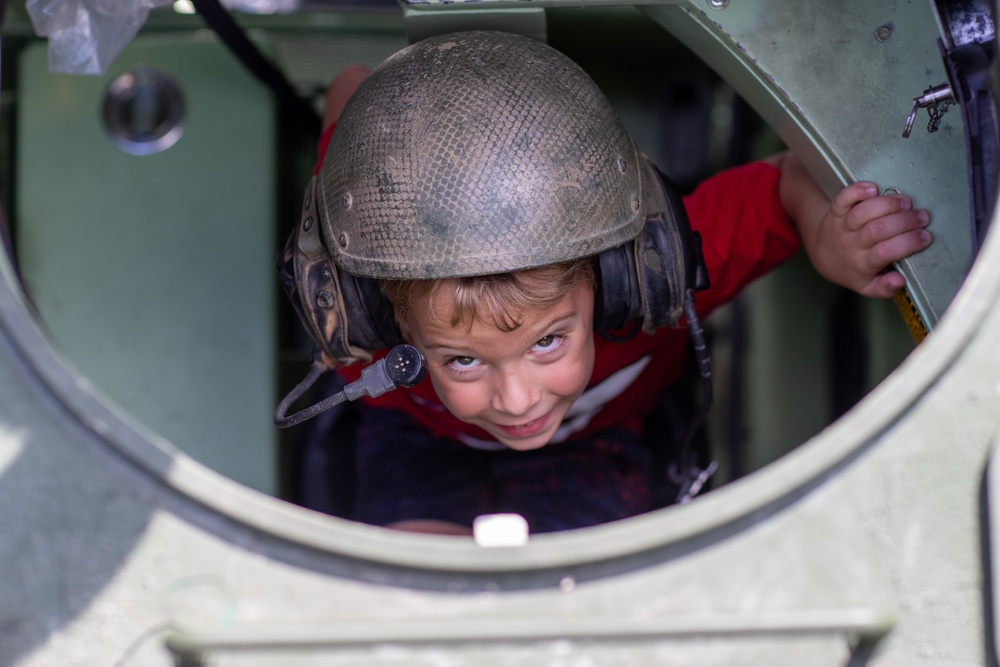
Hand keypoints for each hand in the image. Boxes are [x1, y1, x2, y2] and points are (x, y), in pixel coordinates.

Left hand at [807, 183, 931, 297]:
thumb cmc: (853, 269)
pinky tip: (874, 188)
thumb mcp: (867, 286)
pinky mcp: (835, 210)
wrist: (823, 254)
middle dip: (905, 221)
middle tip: (922, 217)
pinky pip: (843, 198)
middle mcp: (851, 244)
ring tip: (906, 202)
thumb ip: (884, 288)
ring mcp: (842, 226)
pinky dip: (857, 191)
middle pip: (877, 230)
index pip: (886, 252)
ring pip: (863, 213)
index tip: (926, 237)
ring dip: (887, 204)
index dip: (908, 243)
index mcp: (862, 264)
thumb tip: (900, 280)